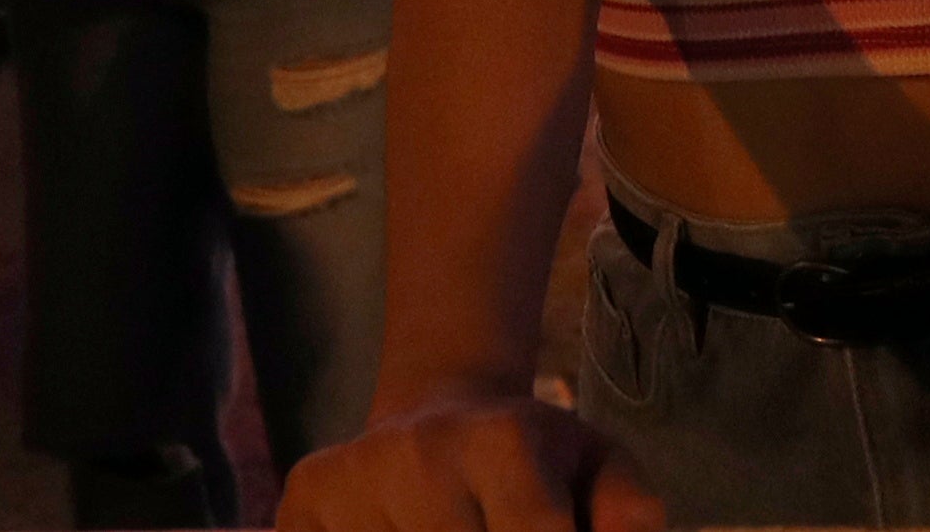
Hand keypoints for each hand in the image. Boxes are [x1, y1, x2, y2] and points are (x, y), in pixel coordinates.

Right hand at [277, 390, 662, 531]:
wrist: (439, 409)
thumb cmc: (535, 461)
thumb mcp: (599, 471)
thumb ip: (628, 515)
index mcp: (504, 440)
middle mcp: (420, 452)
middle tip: (489, 523)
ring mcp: (353, 479)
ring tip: (456, 523)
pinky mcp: (301, 498)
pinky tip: (401, 530)